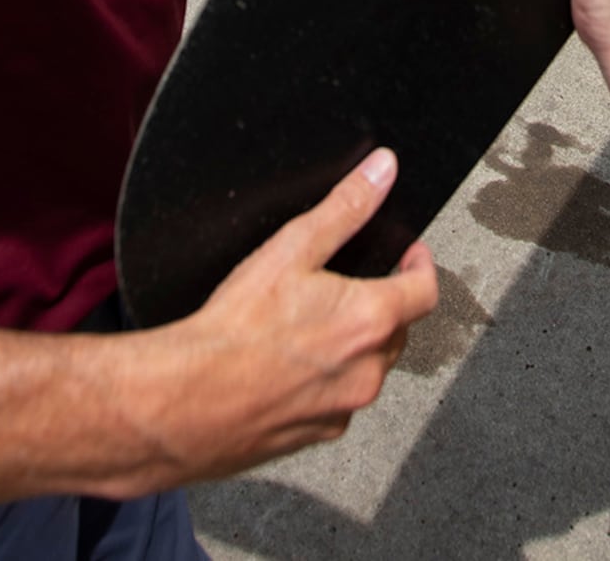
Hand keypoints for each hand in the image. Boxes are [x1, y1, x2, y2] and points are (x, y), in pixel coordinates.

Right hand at [131, 150, 438, 483]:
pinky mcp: (314, 437)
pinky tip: (288, 368)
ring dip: (353, 349)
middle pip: (397, 332)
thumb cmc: (234, 330)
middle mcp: (367, 371)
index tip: (409, 256)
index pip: (426, 291)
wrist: (184, 402)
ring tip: (312, 329)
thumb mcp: (292, 249)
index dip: (419, 266)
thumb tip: (382, 171)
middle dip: (382, 306)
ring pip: (365, 371)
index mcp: (371, 320)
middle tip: (351, 289)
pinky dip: (324, 384)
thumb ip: (346, 207)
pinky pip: (335, 404)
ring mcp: (342, 410)